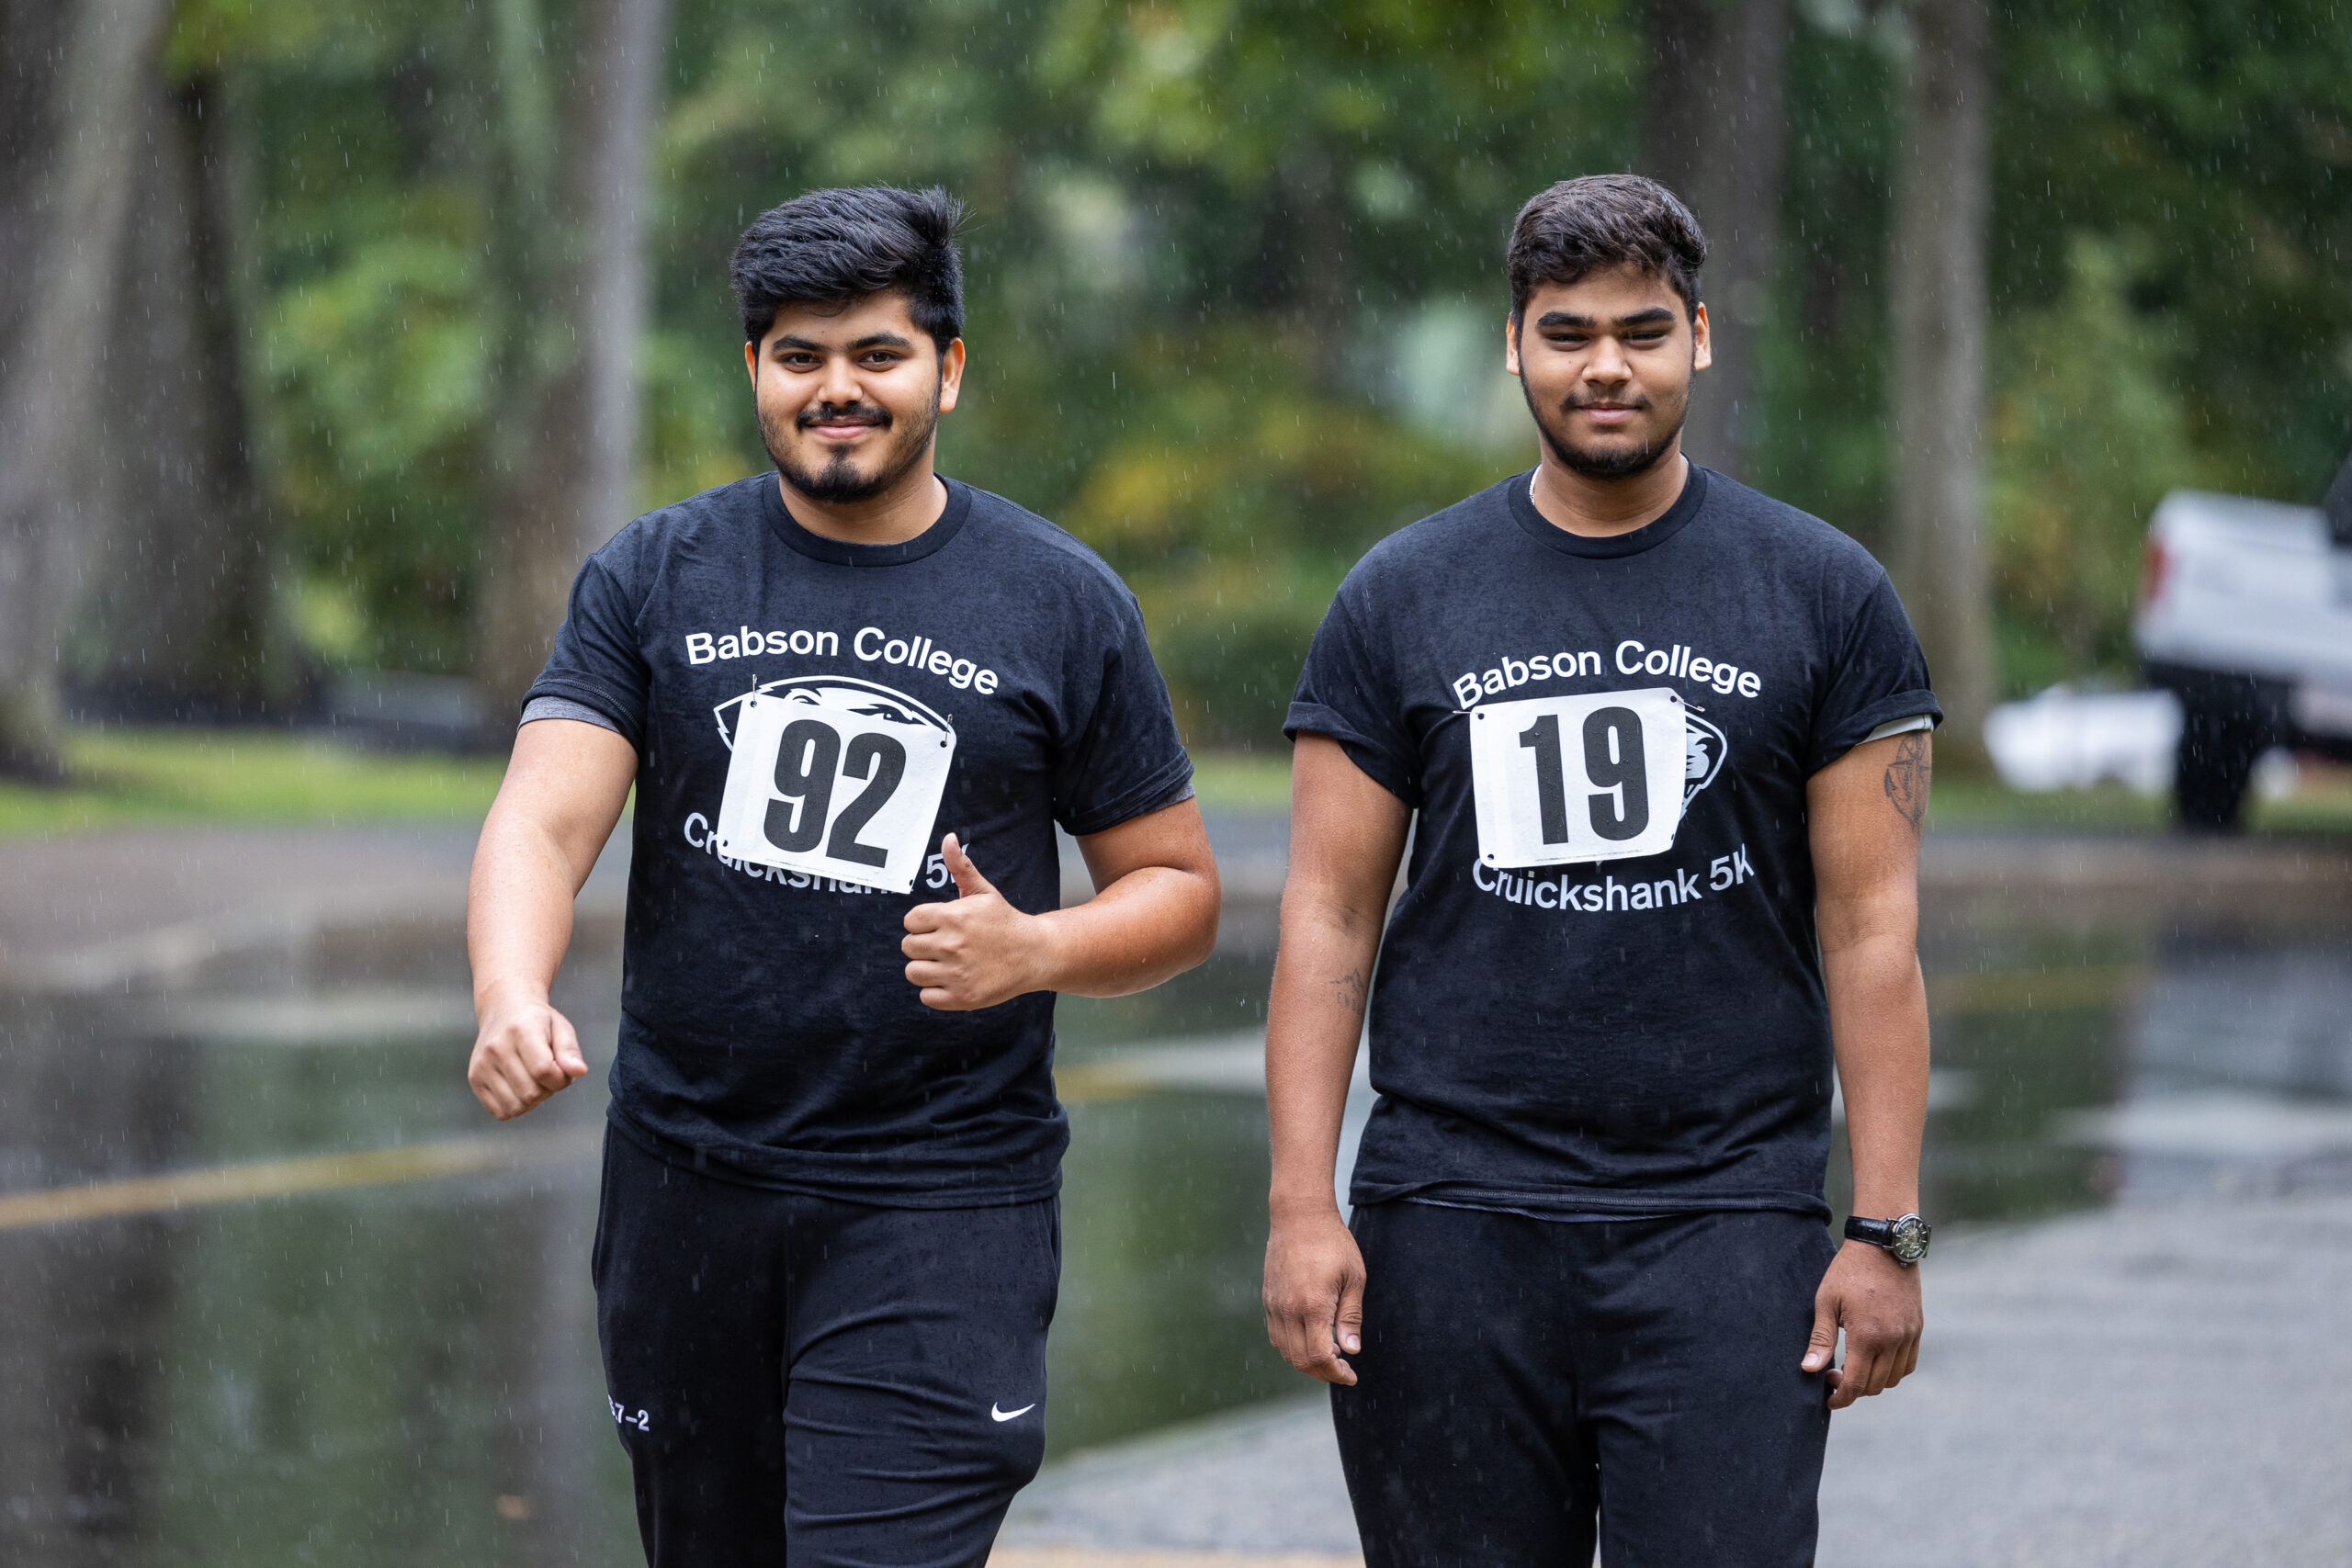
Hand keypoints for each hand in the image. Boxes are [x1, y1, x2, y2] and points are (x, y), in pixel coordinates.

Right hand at [467, 988, 587, 1118]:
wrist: (504, 1009)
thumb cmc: (538, 1021)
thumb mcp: (560, 1027)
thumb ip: (570, 1050)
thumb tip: (579, 1072)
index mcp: (520, 1031)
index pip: (543, 1071)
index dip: (561, 1079)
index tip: (563, 1071)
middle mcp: (496, 1048)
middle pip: (530, 1093)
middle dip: (548, 1090)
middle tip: (548, 1073)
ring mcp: (482, 1065)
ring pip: (516, 1107)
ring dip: (532, 1101)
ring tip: (533, 1080)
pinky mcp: (475, 1078)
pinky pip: (500, 1112)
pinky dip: (516, 1106)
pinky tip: (519, 1087)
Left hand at [901, 834, 1051, 1010]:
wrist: (1034, 954)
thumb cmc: (1004, 922)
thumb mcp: (983, 892)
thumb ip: (960, 867)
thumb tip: (948, 839)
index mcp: (953, 917)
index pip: (910, 921)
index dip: (923, 923)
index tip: (940, 926)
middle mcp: (951, 945)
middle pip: (908, 946)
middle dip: (924, 945)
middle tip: (946, 945)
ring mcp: (956, 973)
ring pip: (913, 972)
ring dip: (927, 969)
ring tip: (947, 963)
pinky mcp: (961, 997)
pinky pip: (926, 996)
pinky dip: (935, 991)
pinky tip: (952, 980)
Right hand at [1263, 1203, 1366, 1385]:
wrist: (1299, 1215)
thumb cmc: (1333, 1242)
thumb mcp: (1354, 1277)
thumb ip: (1351, 1317)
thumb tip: (1351, 1350)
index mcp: (1313, 1304)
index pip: (1320, 1356)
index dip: (1336, 1373)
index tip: (1351, 1375)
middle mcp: (1288, 1309)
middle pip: (1300, 1360)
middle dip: (1323, 1372)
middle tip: (1343, 1367)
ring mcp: (1274, 1304)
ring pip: (1285, 1351)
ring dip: (1307, 1360)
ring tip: (1330, 1351)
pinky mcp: (1267, 1298)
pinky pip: (1276, 1335)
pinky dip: (1292, 1346)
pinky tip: (1311, 1336)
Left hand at [1804, 1239, 1922, 1408]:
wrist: (1883, 1246)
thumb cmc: (1848, 1272)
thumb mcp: (1826, 1302)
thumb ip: (1820, 1339)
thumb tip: (1809, 1370)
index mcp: (1867, 1336)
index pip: (1856, 1384)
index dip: (1841, 1398)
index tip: (1828, 1399)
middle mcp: (1893, 1340)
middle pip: (1874, 1386)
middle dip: (1853, 1389)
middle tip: (1833, 1374)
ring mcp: (1909, 1335)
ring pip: (1893, 1379)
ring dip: (1873, 1382)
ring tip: (1853, 1366)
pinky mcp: (1917, 1328)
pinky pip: (1908, 1364)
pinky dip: (1892, 1370)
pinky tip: (1874, 1359)